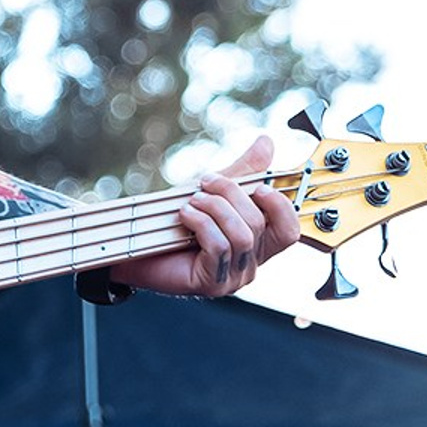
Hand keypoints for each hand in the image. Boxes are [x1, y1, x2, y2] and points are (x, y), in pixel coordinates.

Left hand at [111, 133, 297, 298]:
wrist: (137, 244)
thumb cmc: (177, 221)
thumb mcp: (213, 191)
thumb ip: (243, 172)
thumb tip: (267, 143)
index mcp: (257, 243)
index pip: (289, 230)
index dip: (280, 205)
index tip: (258, 186)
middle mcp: (250, 263)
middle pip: (260, 224)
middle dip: (231, 195)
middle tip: (204, 183)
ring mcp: (232, 277)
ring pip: (241, 235)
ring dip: (214, 208)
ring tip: (191, 201)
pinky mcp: (212, 283)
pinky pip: (219, 247)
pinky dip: (202, 224)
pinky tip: (185, 215)